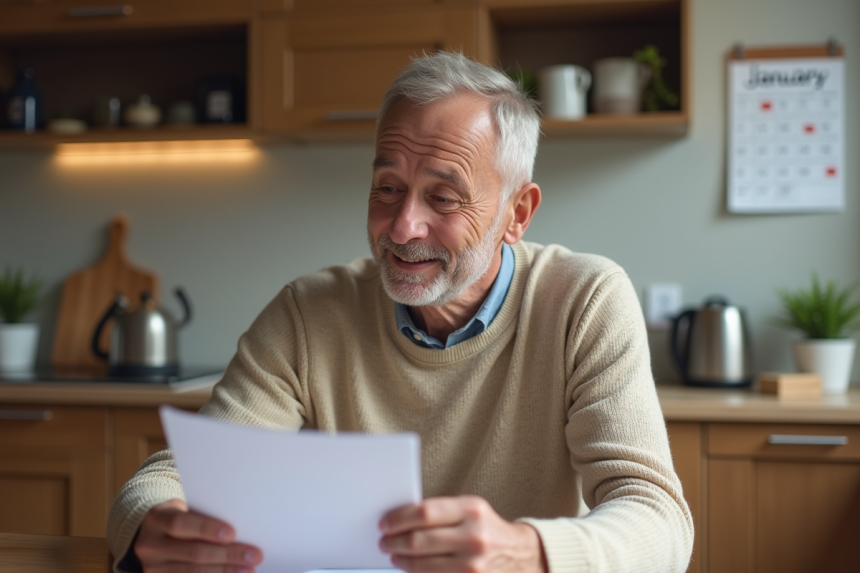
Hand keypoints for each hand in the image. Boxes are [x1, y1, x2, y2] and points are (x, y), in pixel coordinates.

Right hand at [134, 498, 263, 572]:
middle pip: (193, 552)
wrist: (150, 533)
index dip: (206, 528)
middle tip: (254, 556)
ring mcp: (153, 567)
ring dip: (224, 571)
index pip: (180, 523)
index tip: (232, 533)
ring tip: (248, 569)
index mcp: (157, 518)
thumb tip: (241, 529)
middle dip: (227, 555)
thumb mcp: (184, 508)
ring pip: (192, 572)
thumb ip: (205, 515)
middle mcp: (151, 545)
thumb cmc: (179, 516)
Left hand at [379, 495, 546, 572]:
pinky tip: (410, 568)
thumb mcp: (470, 509)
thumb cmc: (486, 528)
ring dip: (402, 561)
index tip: (385, 524)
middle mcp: (474, 537)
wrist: (520, 555)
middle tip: (384, 542)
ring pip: (423, 565)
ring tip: (394, 556)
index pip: (425, 512)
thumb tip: (400, 520)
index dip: (399, 519)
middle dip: (395, 542)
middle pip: (420, 540)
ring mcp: (473, 564)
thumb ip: (440, 513)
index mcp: (472, 510)